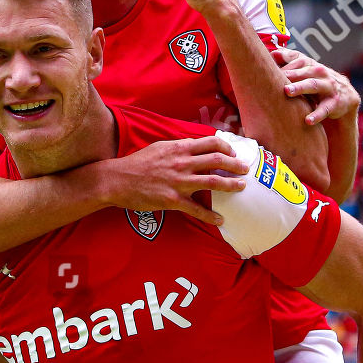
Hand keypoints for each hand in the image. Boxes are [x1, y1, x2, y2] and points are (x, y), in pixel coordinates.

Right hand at [98, 136, 248, 225]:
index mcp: (179, 148)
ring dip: (231, 185)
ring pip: (212, 182)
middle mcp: (182, 163)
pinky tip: (220, 220)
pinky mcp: (173, 200)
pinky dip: (211, 216)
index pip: (210, 143)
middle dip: (235, 165)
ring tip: (241, 188)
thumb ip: (178, 147)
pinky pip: (197, 209)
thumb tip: (194, 146)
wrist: (117, 180)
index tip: (233, 153)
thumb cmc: (136, 164)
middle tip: (245, 169)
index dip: (226, 147)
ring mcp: (178, 182)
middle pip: (217, 160)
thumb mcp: (158, 148)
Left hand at [272, 47, 360, 123]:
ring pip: (313, 85)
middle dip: (290, 73)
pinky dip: (317, 115)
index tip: (269, 67)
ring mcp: (328, 87)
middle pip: (303, 71)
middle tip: (276, 77)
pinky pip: (325, 109)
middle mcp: (320, 73)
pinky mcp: (334, 103)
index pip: (298, 60)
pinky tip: (307, 120)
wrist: (345, 97)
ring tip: (287, 91)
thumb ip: (291, 61)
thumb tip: (272, 53)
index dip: (286, 64)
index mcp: (312, 65)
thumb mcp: (307, 71)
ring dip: (300, 87)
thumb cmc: (318, 83)